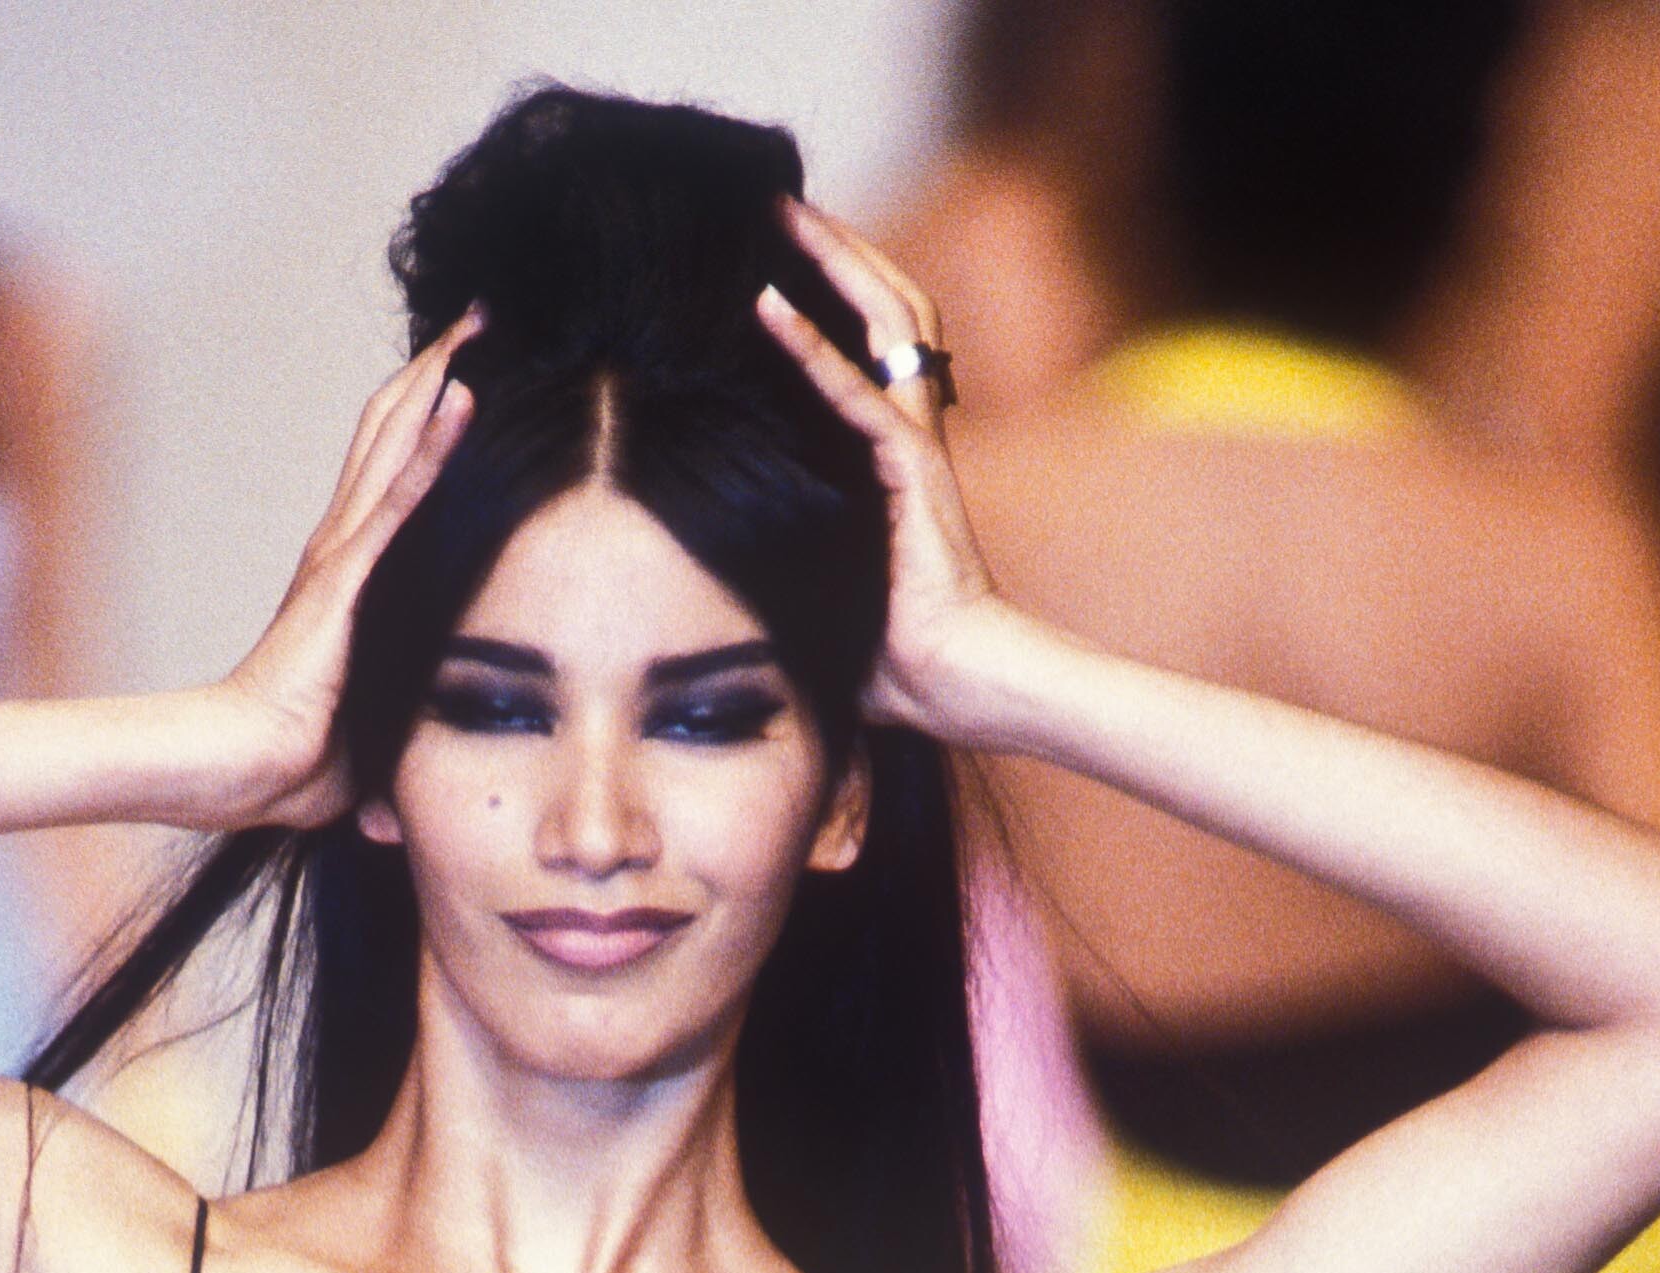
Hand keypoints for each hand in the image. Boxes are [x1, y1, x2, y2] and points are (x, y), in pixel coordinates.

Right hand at [201, 322, 477, 828]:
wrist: (244, 767)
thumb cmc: (294, 759)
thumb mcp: (366, 731)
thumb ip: (393, 730)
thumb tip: (405, 795)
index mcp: (346, 574)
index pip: (389, 472)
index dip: (424, 415)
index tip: (467, 366)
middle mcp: (341, 545)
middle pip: (390, 429)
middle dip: (435, 366)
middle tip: (479, 309)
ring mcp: (344, 554)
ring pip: (394, 440)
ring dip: (437, 378)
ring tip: (479, 319)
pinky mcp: (350, 578)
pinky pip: (400, 497)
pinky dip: (431, 445)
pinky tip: (462, 396)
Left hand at [757, 204, 1004, 741]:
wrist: (955, 685)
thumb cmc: (893, 651)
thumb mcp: (821, 579)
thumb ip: (781, 549)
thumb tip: (704, 567)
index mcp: (897, 444)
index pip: (871, 338)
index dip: (834, 284)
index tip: (778, 247)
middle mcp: (912, 425)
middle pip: (886, 301)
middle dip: (834, 244)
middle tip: (774, 201)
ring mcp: (916, 440)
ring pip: (884, 316)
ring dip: (831, 259)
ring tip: (776, 214)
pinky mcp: (911, 468)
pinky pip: (857, 391)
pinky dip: (812, 345)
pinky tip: (767, 304)